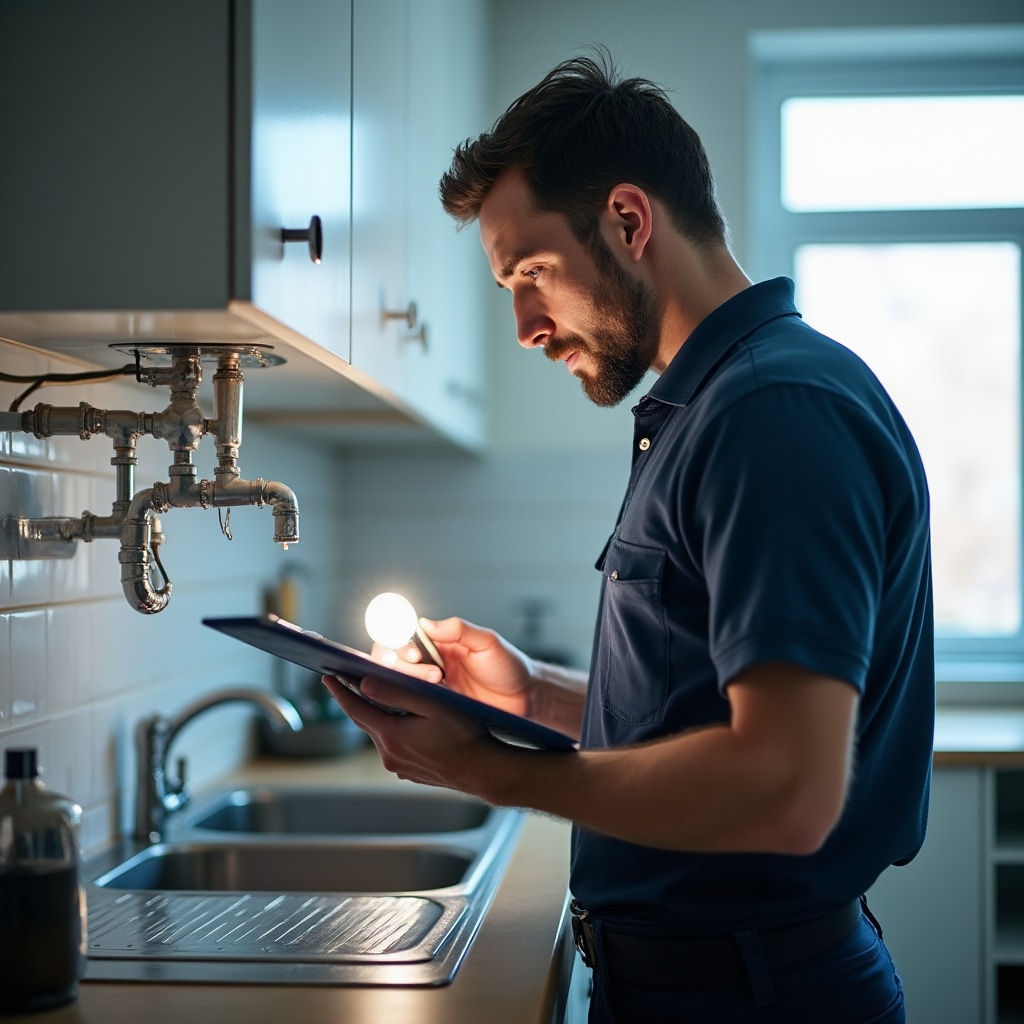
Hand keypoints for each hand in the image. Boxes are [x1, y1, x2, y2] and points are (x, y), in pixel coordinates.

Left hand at [321, 672, 499, 792]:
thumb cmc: (463, 736)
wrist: (481, 770)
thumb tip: (365, 685)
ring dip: (375, 717)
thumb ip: (397, 693)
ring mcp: (398, 766)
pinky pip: (393, 747)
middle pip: (365, 722)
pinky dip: (391, 732)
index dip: (340, 691)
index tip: (328, 677)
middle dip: (354, 702)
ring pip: (379, 734)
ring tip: (377, 699)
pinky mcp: (408, 771)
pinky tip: (402, 722)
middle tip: (345, 683)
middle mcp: (389, 754)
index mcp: (392, 736)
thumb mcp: (432, 706)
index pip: (356, 709)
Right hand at [376, 616, 535, 718]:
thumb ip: (458, 629)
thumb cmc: (508, 667)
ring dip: (408, 680)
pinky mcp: (432, 707)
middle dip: (402, 663)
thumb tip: (425, 623)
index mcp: (438, 641)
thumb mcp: (486, 642)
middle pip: (392, 657)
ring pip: (396, 680)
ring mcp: (428, 685)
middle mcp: (428, 661)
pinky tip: (420, 702)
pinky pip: (409, 703)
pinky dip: (407, 702)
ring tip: (436, 681)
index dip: (398, 641)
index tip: (414, 651)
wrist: (524, 700)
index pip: (403, 634)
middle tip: (431, 671)